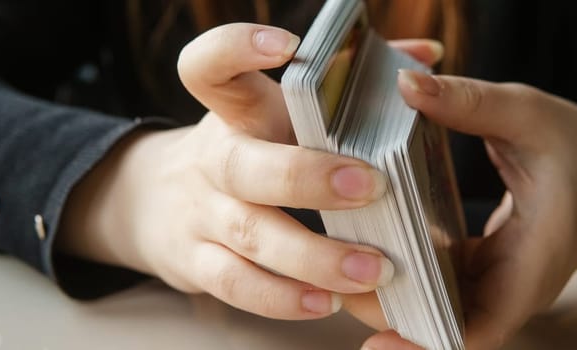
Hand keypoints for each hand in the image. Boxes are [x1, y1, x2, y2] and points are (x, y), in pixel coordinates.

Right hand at [58, 24, 447, 320]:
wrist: (152, 203)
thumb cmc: (245, 148)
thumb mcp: (275, 109)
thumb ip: (347, 83)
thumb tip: (424, 53)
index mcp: (233, 112)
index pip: (212, 67)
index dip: (238, 48)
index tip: (287, 45)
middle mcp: (213, 161)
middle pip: (245, 165)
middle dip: (307, 176)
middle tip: (370, 186)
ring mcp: (202, 215)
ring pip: (250, 234)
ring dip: (313, 256)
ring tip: (370, 269)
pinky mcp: (197, 263)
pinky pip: (236, 285)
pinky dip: (281, 298)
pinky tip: (325, 302)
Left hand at [359, 70, 576, 348]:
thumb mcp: (530, 116)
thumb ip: (471, 102)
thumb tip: (408, 85)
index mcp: (534, 265)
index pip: (478, 329)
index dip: (425, 341)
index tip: (376, 338)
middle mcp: (514, 287)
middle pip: (444, 324)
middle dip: (391, 311)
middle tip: (336, 278)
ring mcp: (500, 283)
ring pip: (437, 306)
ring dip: (393, 290)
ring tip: (340, 260)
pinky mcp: (485, 270)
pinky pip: (439, 283)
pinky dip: (407, 268)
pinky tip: (369, 243)